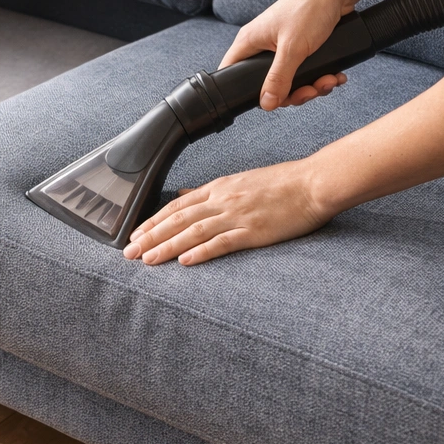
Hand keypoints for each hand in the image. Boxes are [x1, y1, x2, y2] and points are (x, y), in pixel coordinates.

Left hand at [123, 160, 333, 265]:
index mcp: (219, 187)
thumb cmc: (283, 184)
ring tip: (147, 260)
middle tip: (128, 253)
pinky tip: (185, 262)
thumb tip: (184, 195)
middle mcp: (223, 200)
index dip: (152, 221)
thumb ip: (211, 192)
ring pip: (193, 232)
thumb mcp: (241, 181)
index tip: (134, 234)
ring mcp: (238, 215)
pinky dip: (202, 252)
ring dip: (167, 246)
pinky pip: (223, 242)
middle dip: (150, 236)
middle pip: (177, 219)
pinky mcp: (255, 231)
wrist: (314, 183)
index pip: (176, 205)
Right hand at [219, 0, 354, 110]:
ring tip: (328, 81)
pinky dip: (321, 77)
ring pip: (291, 80)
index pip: (231, 71)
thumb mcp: (292, 49)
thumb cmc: (309, 8)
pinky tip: (334, 76)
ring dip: (312, 86)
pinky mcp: (302, 48)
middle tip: (309, 92)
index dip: (242, 90)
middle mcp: (264, 46)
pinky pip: (306, 72)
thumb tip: (266, 104)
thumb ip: (278, 78)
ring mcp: (283, 48)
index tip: (267, 101)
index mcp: (251, 42)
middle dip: (293, 93)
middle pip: (268, 84)